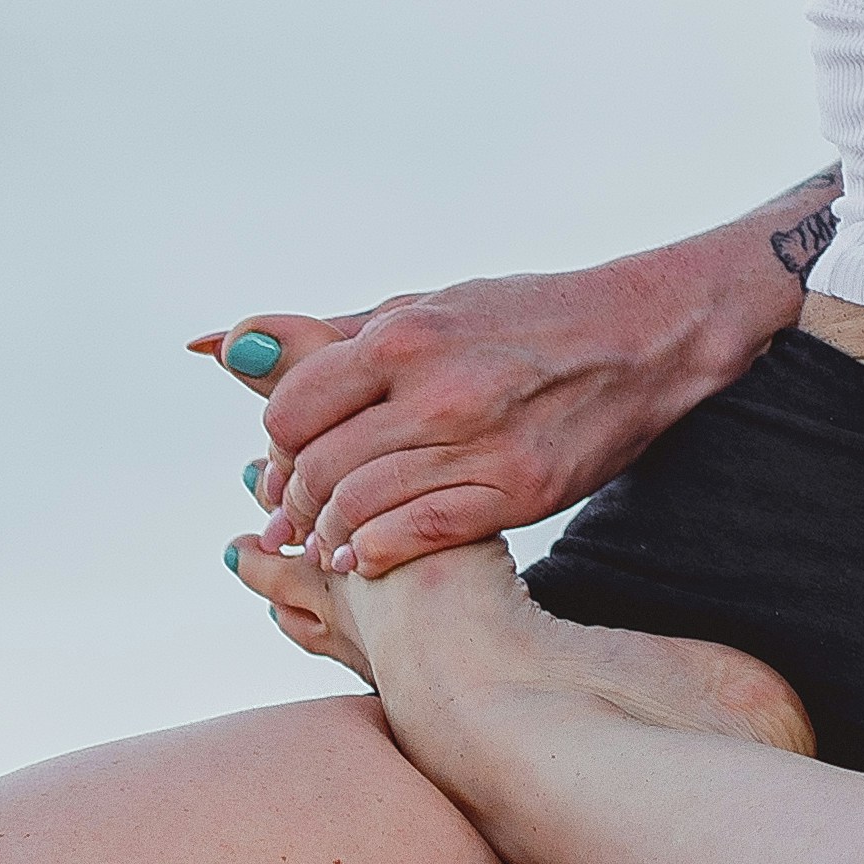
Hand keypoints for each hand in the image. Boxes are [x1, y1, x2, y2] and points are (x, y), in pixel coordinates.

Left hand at [212, 228, 784, 574]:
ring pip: (357, 508)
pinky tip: (365, 554)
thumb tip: (218, 343)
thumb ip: (318, 336)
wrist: (645, 336)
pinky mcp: (517, 490)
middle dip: (290, 499)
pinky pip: (414, 536)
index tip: (282, 461)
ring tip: (322, 539)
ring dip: (325, 532)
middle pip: (317, 466)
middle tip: (287, 514)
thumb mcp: (420, 309)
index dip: (277, 445)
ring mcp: (479, 443)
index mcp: (406, 334)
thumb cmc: (519, 319)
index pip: (291, 408)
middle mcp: (437, 388)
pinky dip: (373, 553)